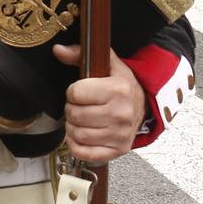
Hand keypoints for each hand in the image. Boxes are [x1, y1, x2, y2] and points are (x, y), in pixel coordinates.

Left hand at [51, 45, 145, 163]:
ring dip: (72, 127)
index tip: (80, 92)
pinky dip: (76, 145)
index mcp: (118, 90)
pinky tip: (80, 136)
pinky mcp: (118, 150)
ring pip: (77, 134)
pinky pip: (85, 153)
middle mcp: (121, 113)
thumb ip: (80, 54)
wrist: (143, 106)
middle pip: (74, 114)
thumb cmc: (122, 86)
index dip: (72, 92)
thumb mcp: (107, 64)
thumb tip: (58, 50)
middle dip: (71, 109)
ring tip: (81, 120)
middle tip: (80, 106)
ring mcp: (120, 134)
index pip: (75, 93)